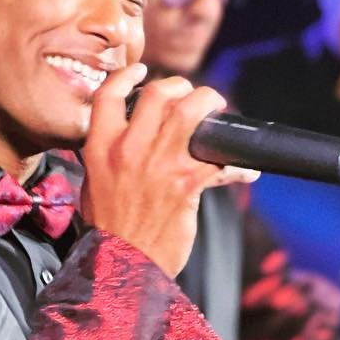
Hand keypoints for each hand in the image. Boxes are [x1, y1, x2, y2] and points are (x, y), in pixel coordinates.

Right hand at [80, 66, 258, 277]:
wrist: (121, 267)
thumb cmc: (109, 232)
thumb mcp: (93, 186)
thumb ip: (107, 157)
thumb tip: (124, 139)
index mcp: (100, 148)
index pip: (108, 95)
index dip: (127, 76)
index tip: (141, 71)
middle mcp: (128, 150)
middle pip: (159, 93)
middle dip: (181, 88)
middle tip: (191, 99)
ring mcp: (159, 164)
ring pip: (191, 111)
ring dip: (210, 106)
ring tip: (216, 116)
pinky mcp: (186, 183)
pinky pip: (221, 160)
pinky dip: (239, 165)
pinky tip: (246, 172)